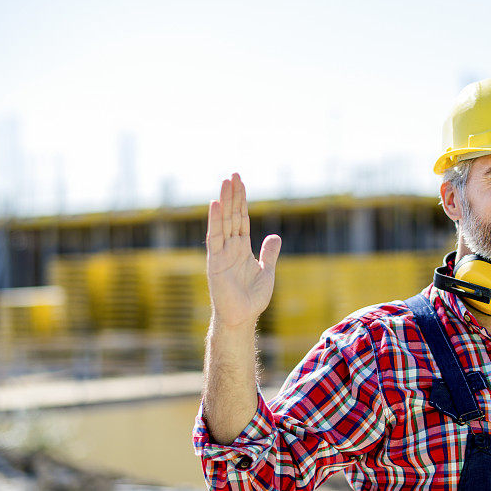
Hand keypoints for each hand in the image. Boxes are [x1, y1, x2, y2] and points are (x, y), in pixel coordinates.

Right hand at [206, 173, 280, 328]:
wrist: (242, 317)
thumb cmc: (252, 298)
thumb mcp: (267, 271)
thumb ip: (269, 253)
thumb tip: (275, 236)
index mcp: (242, 248)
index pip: (242, 219)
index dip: (242, 201)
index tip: (240, 182)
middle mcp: (230, 247)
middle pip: (232, 216)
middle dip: (233, 195)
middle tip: (233, 174)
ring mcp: (221, 253)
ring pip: (223, 222)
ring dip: (224, 202)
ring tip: (225, 182)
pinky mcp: (215, 261)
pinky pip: (214, 237)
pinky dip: (215, 221)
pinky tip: (215, 204)